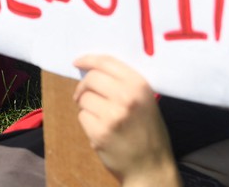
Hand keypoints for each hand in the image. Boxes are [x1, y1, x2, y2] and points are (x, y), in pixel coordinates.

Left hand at [73, 55, 181, 186]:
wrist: (151, 168)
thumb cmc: (148, 132)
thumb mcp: (146, 101)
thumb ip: (125, 84)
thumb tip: (94, 69)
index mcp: (139, 86)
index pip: (106, 62)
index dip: (88, 60)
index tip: (78, 62)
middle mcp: (126, 97)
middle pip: (91, 78)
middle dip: (84, 86)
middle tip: (85, 94)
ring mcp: (112, 115)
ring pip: (84, 98)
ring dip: (87, 106)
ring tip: (101, 117)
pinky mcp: (99, 132)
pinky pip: (82, 116)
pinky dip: (87, 121)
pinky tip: (101, 130)